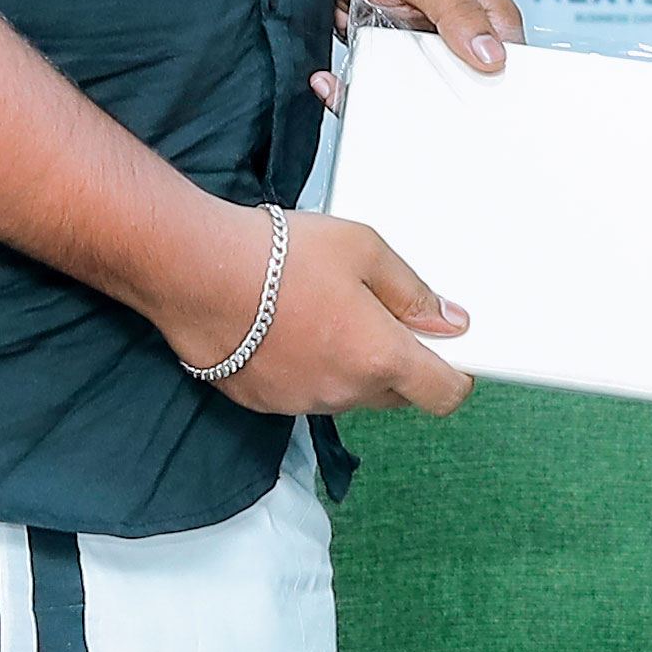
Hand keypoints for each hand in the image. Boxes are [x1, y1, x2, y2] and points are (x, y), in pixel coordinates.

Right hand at [194, 201, 472, 417]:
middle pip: (397, 394)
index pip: (444, 394)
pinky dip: (308, 368)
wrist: (196, 271)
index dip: (456, 375)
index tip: (449, 351)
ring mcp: (303, 402)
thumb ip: (413, 291)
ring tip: (322, 311)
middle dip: (400, 362)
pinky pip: (305, 392)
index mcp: (380, 356)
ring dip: (350, 364)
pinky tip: (286, 328)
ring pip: (349, 393)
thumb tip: (448, 320)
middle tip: (378, 314)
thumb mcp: (364, 249)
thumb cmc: (278, 255)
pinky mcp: (266, 402)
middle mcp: (345, 391)